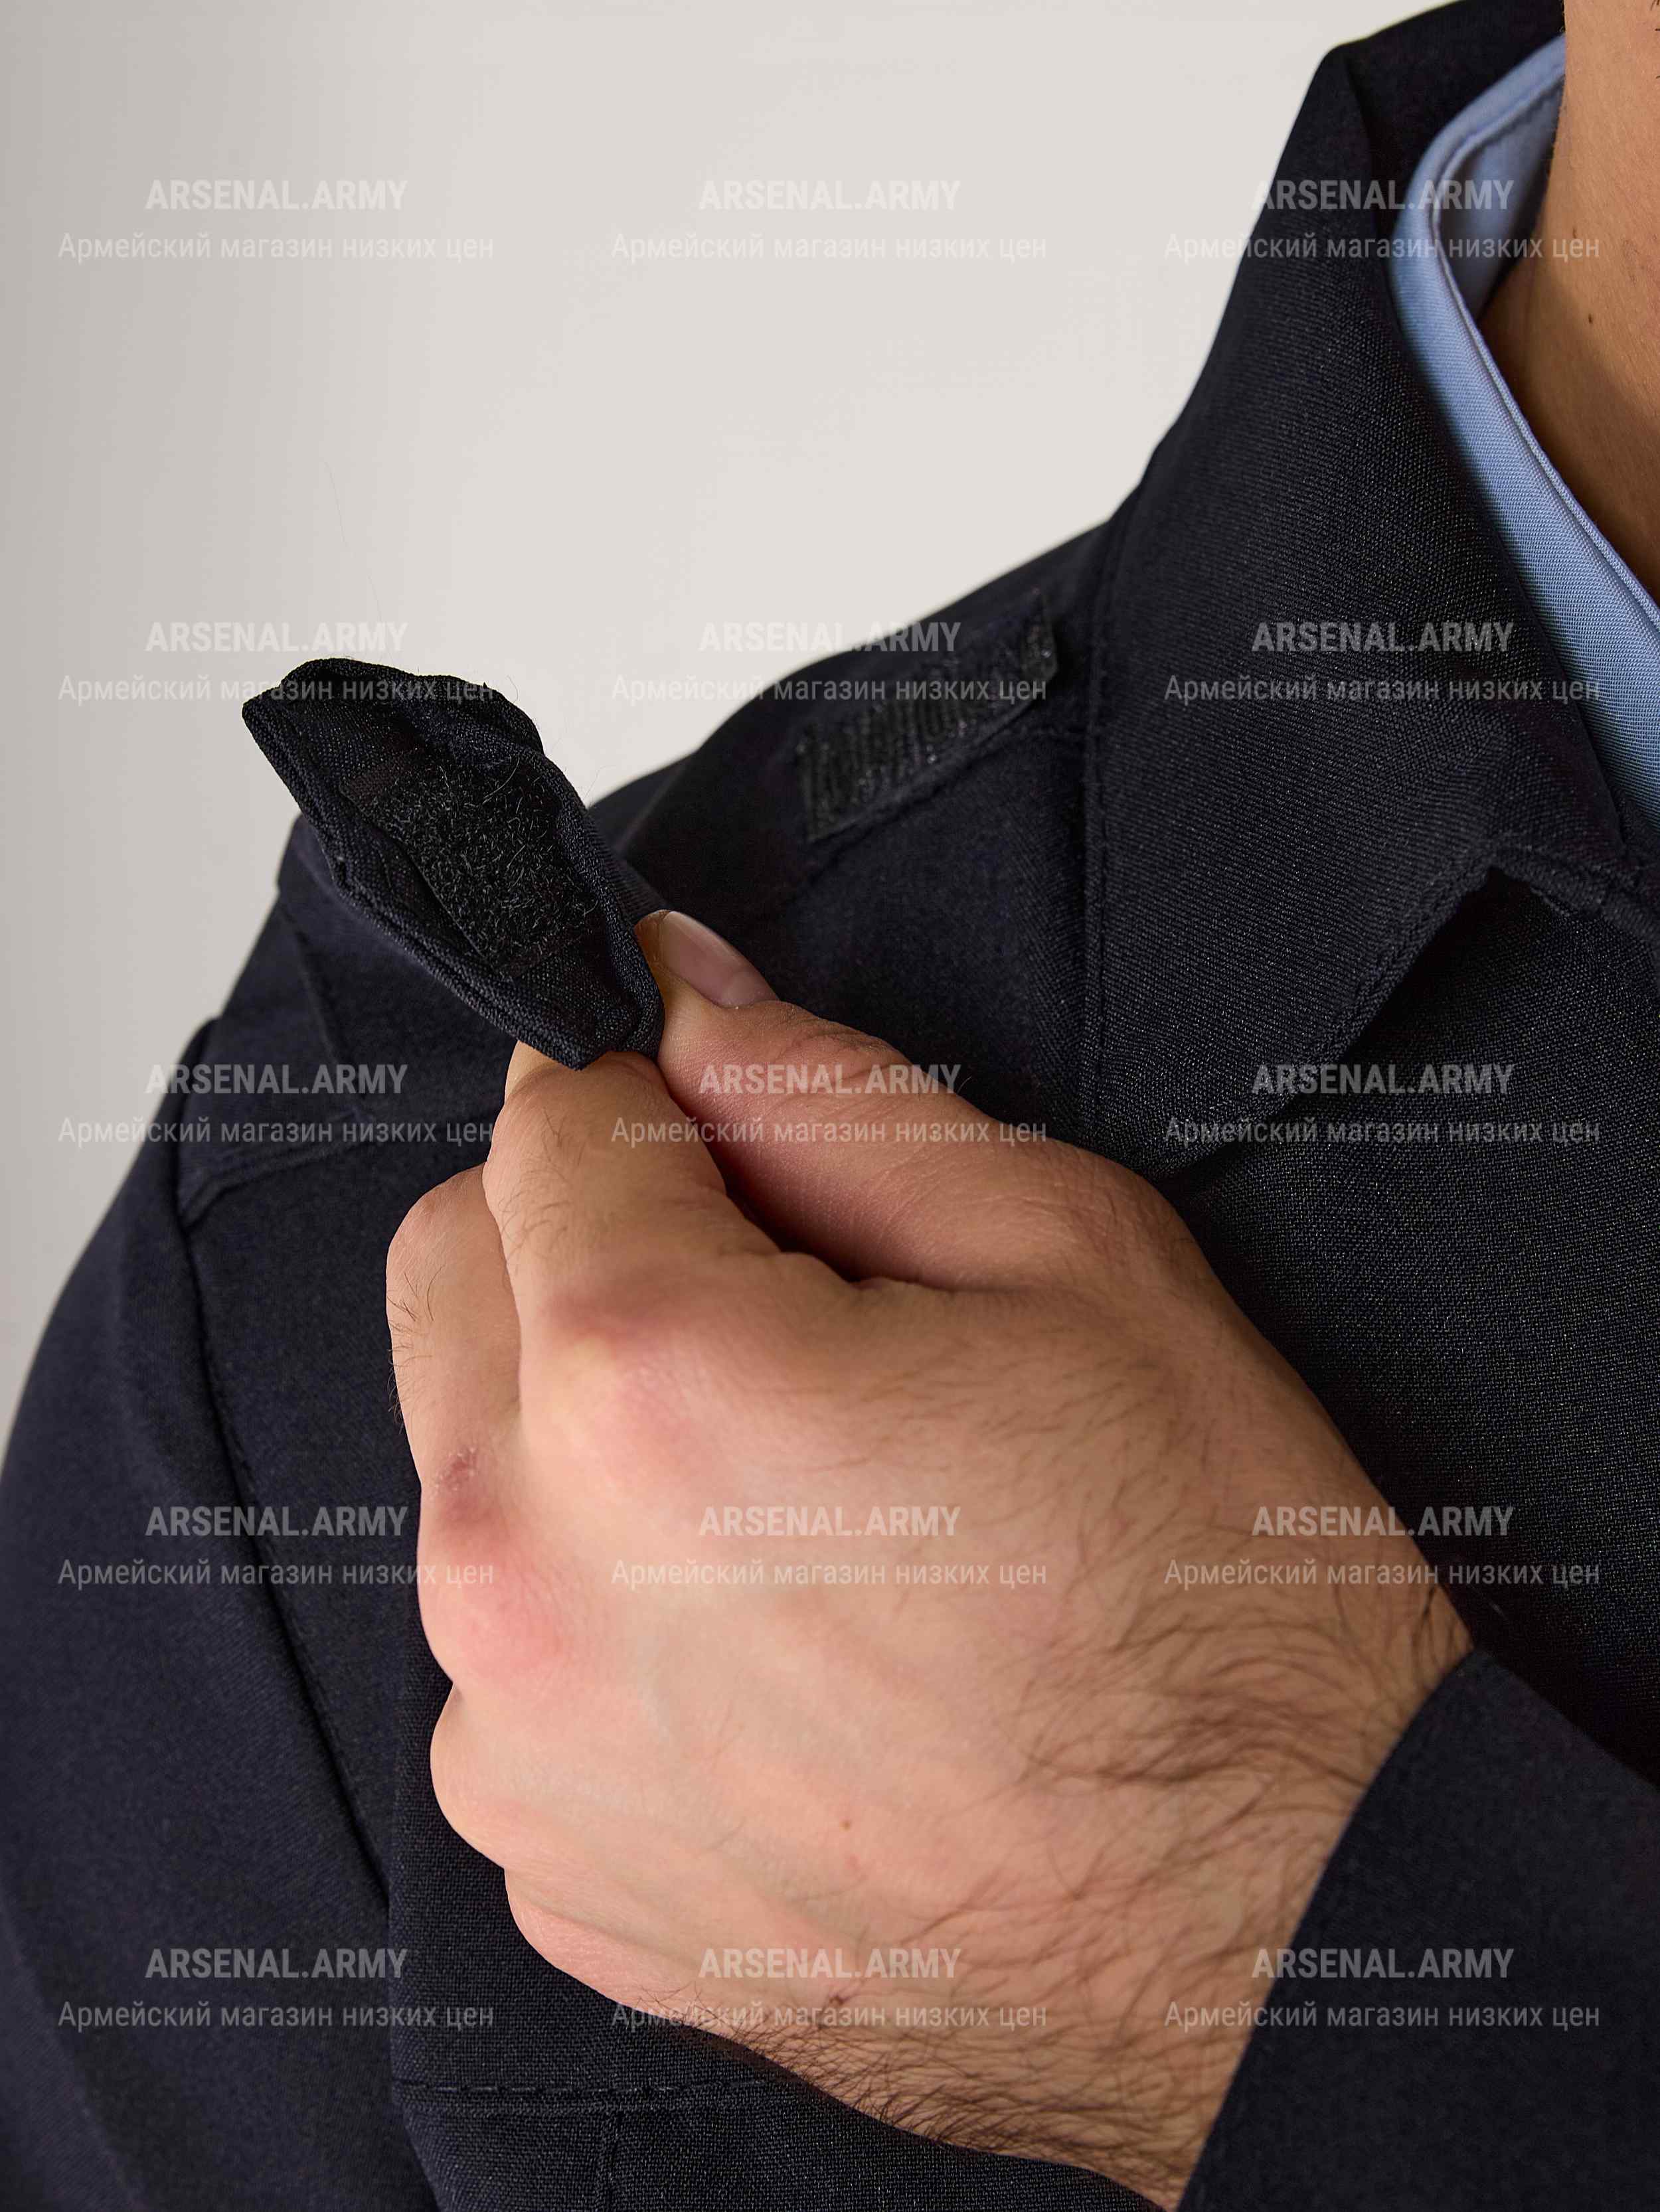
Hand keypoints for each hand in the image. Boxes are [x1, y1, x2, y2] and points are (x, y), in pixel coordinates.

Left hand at [387, 910, 1467, 2207]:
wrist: (1282, 1927)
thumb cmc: (1211, 1601)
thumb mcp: (1066, 1253)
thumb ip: (826, 1096)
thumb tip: (681, 989)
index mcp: (648, 1380)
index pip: (538, 1122)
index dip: (648, 1095)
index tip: (725, 1129)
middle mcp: (529, 1572)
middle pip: (454, 1281)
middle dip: (580, 1243)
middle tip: (772, 1302)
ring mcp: (521, 1745)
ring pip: (471, 1476)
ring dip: (588, 1441)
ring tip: (802, 1508)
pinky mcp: (552, 1863)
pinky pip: (511, 1663)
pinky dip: (605, 1622)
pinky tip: (783, 1656)